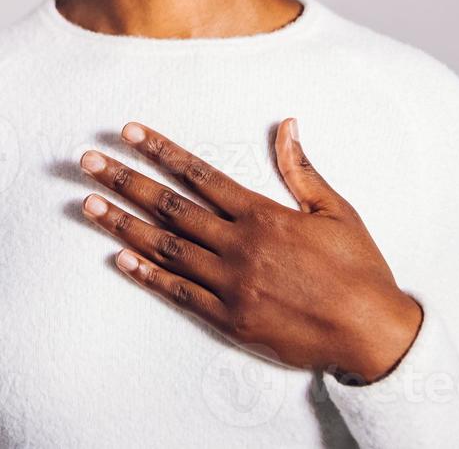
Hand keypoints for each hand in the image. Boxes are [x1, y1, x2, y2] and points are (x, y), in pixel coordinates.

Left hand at [78, 117, 422, 383]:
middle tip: (87, 162)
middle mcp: (240, 246)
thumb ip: (301, 170)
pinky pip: (179, 293)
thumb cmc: (358, 269)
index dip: (160, 151)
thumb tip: (286, 125)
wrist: (371, 333)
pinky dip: (147, 275)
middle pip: (169, 207)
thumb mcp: (336, 211)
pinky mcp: (229, 318)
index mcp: (263, 215)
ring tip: (89, 204)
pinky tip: (119, 259)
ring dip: (123, 224)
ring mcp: (231, 284)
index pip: (199, 174)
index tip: (128, 132)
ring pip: (165, 248)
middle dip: (125, 180)